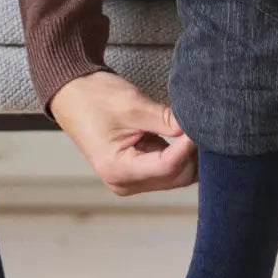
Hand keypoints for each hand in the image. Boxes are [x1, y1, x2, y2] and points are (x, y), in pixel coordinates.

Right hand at [49, 71, 197, 195]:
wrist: (71, 94)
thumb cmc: (94, 98)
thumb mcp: (132, 105)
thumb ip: (167, 120)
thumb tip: (198, 128)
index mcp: (118, 169)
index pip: (168, 166)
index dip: (190, 147)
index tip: (204, 126)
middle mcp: (124, 182)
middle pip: (175, 177)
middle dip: (193, 154)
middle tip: (205, 126)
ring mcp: (131, 180)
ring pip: (176, 176)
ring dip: (189, 155)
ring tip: (197, 129)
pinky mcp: (137, 171)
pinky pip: (169, 169)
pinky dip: (181, 154)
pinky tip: (188, 136)